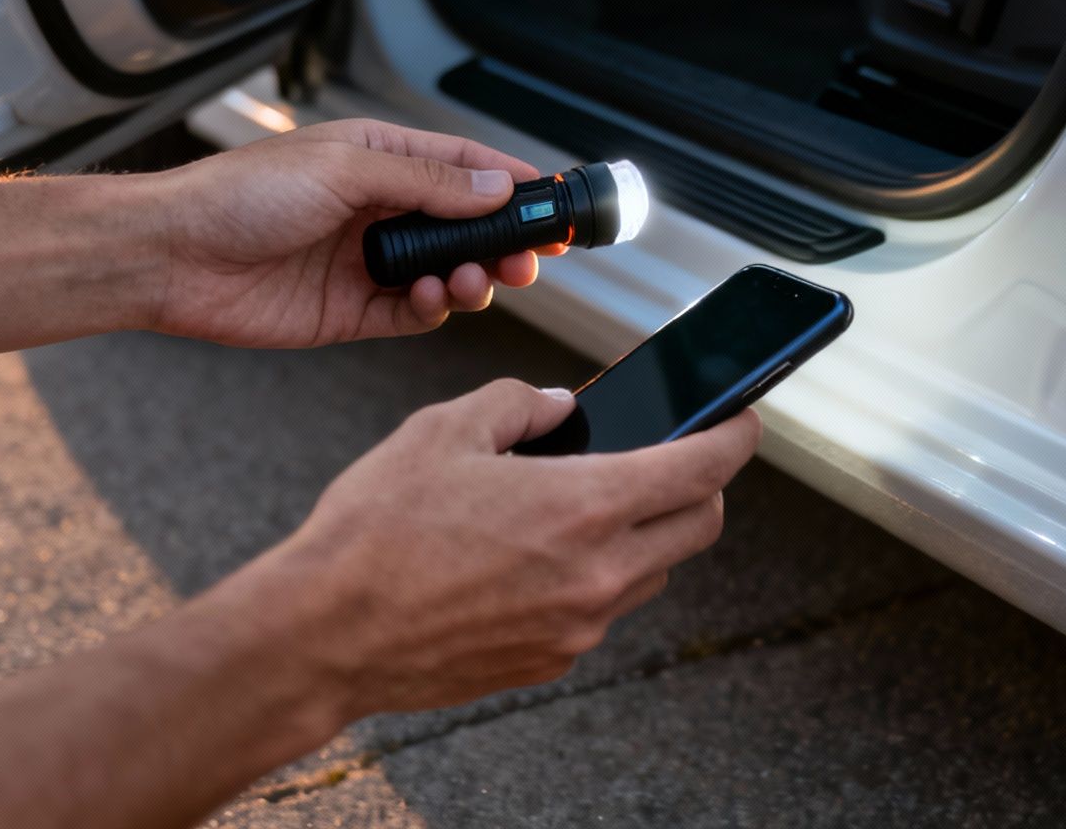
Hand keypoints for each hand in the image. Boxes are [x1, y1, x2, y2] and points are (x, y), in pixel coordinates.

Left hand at [147, 119, 560, 346]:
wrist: (173, 255)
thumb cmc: (241, 195)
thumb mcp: (347, 170)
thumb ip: (428, 182)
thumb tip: (496, 185)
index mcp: (378, 160)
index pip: (464, 167)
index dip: (511, 184)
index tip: (552, 204)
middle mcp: (377, 210)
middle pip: (464, 227)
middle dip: (503, 241)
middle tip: (530, 259)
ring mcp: (366, 263)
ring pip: (446, 273)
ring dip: (472, 278)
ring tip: (474, 280)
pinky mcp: (350, 311)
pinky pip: (412, 314)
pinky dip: (433, 309)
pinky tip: (430, 299)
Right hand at [251, 381, 760, 715]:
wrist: (323, 634)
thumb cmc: (375, 532)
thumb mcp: (443, 431)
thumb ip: (519, 404)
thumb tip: (562, 406)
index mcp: (584, 506)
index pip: (704, 468)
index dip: (735, 435)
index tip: (742, 419)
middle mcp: (597, 574)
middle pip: (700, 525)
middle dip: (699, 484)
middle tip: (668, 456)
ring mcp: (577, 626)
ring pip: (652, 572)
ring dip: (643, 534)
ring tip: (580, 504)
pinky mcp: (549, 660)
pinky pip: (599, 611)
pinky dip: (592, 577)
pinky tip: (532, 556)